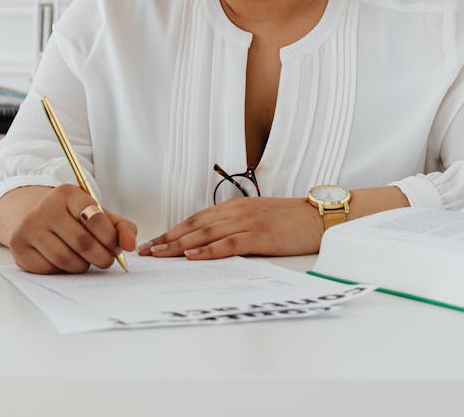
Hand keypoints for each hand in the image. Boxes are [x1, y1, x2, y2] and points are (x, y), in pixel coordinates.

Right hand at [4, 185, 136, 274]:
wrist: (37, 219)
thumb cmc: (73, 219)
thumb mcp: (99, 216)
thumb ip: (121, 228)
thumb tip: (131, 245)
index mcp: (67, 193)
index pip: (95, 218)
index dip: (111, 238)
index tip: (115, 246)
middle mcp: (45, 207)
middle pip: (83, 243)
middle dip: (101, 257)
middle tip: (106, 260)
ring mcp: (29, 227)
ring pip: (66, 260)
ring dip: (83, 266)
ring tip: (85, 260)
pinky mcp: (19, 247)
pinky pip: (49, 269)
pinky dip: (62, 271)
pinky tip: (64, 261)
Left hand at [137, 197, 323, 259]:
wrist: (318, 217)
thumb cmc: (290, 220)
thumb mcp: (257, 217)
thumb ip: (235, 224)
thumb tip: (213, 240)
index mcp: (234, 208)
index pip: (195, 219)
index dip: (172, 230)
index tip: (153, 242)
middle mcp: (235, 212)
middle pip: (194, 226)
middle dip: (167, 239)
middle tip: (146, 251)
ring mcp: (246, 223)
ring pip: (205, 234)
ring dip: (179, 245)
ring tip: (159, 254)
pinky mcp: (259, 236)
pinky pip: (228, 244)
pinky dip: (208, 251)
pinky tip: (193, 257)